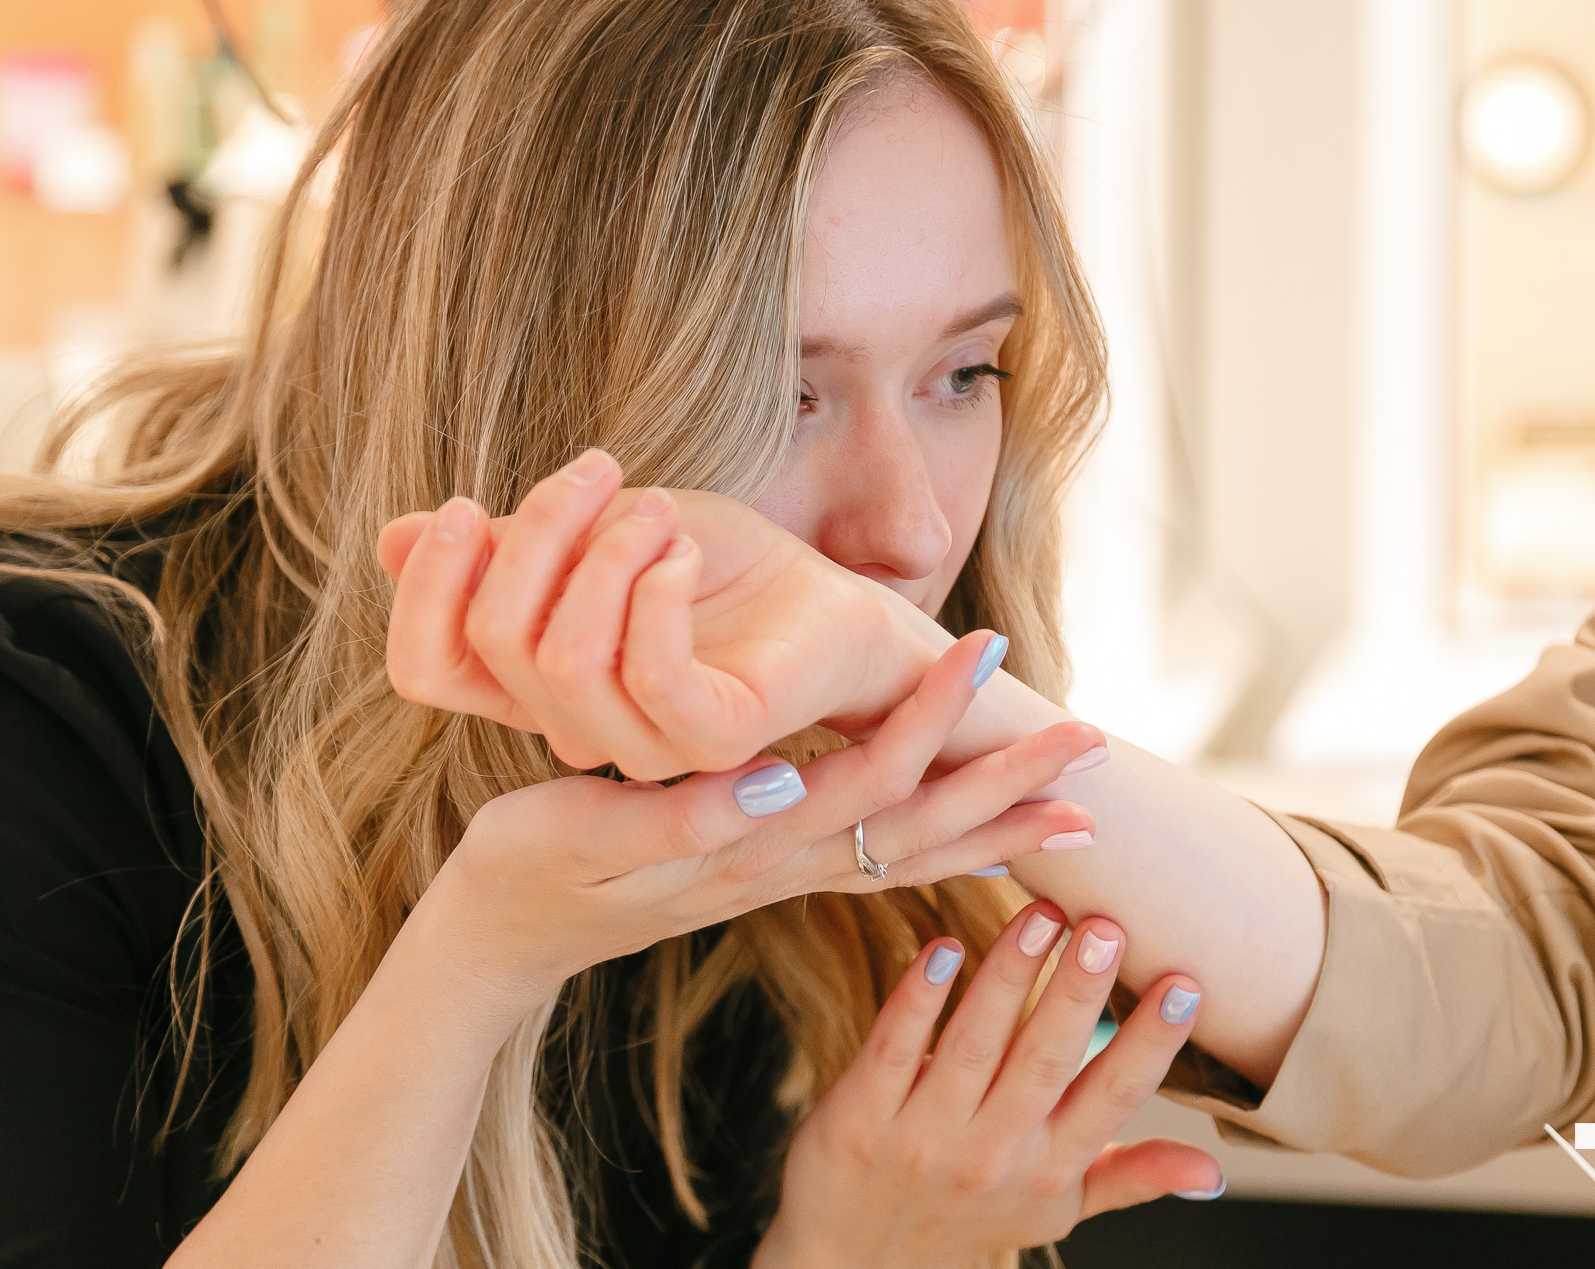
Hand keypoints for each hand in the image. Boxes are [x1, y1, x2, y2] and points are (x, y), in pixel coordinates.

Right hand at [378, 448, 977, 780]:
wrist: (827, 602)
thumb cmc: (711, 567)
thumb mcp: (591, 536)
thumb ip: (503, 549)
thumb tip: (393, 538)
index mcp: (533, 685)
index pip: (424, 669)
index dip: (425, 588)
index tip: (465, 504)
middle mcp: (575, 726)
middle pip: (492, 638)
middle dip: (536, 529)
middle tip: (601, 469)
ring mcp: (643, 743)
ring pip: (563, 658)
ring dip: (606, 552)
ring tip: (660, 512)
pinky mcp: (715, 738)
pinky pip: (649, 672)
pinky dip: (658, 589)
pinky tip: (688, 555)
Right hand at [417, 628, 1103, 1011]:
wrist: (499, 940)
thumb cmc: (527, 874)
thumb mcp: (583, 839)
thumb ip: (683, 818)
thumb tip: (778, 781)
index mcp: (746, 844)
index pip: (868, 777)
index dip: (933, 715)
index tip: (990, 654)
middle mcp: (779, 866)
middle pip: (920, 827)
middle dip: (1007, 784)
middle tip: (1094, 743)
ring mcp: (775, 879)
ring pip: (909, 856)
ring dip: (993, 826)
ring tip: (1071, 809)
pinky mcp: (760, 878)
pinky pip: (873, 868)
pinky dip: (939, 855)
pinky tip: (971, 843)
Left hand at [753, 905, 1221, 1268]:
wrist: (855, 1263)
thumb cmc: (965, 1218)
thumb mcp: (1054, 1206)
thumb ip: (1129, 1175)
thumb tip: (1212, 1172)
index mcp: (1049, 1166)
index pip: (1113, 1097)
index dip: (1151, 1044)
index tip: (1183, 985)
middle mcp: (993, 1152)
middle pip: (1045, 1061)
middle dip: (1077, 993)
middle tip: (1106, 926)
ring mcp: (923, 1135)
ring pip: (974, 1043)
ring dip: (1008, 975)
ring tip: (1040, 915)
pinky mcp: (860, 1116)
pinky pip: (893, 1048)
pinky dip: (917, 999)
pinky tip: (943, 949)